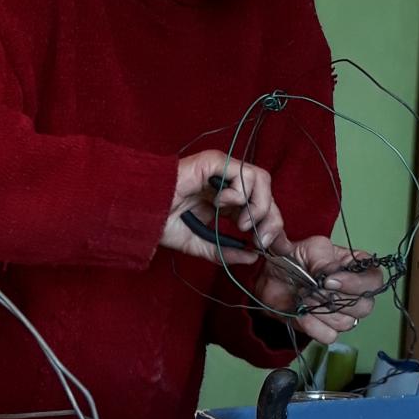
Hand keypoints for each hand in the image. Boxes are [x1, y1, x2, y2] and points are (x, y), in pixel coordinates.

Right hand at [160, 150, 285, 263]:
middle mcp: (227, 185)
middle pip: (266, 195)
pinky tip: (223, 204)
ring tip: (241, 223)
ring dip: (258, 207)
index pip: (259, 210)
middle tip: (261, 240)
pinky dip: (241, 193)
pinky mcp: (216, 162)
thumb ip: (225, 252)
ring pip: (262, 181)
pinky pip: (245, 173)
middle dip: (272, 220)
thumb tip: (252, 257)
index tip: (277, 248)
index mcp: (225, 203)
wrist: (141, 213)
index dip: (272, 227)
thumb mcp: (200, 245)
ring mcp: (222, 171)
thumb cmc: (160, 225)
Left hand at [256, 234, 382, 345]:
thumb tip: (332, 274)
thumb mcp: (311, 249)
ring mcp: (342, 313)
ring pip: (347, 323)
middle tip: (313, 288)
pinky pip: (329, 335)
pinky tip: (302, 313)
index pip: (373, 281)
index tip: (329, 280)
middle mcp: (355, 293)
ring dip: (321, 310)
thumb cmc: (295, 259)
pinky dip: (313, 325)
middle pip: (364, 307)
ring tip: (304, 296)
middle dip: (335, 299)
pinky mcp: (326, 329)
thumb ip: (323, 259)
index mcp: (358, 269)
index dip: (355, 284)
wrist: (270, 279)